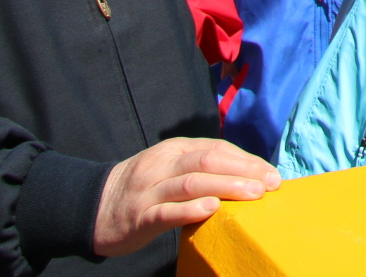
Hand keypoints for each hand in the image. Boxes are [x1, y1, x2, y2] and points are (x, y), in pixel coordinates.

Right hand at [93, 137, 279, 256]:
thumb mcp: (170, 168)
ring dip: (226, 187)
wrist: (93, 207)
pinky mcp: (139, 216)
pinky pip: (166, 211)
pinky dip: (191, 209)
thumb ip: (201, 167)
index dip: (247, 161)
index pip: (217, 149)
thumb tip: (247, 174)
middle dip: (243, 171)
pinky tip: (212, 209)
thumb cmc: (143, 189)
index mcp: (175, 150)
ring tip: (253, 195)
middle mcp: (163, 165)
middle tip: (270, 184)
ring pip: (191, 183)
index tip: (272, 174)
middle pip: (208, 161)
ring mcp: (149, 190)